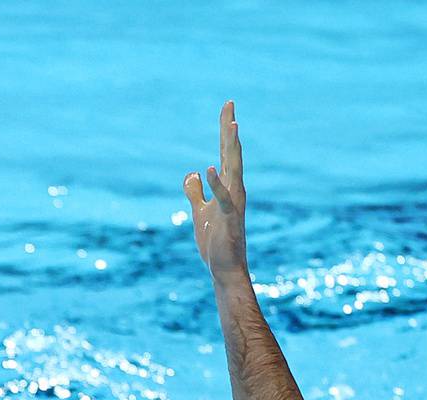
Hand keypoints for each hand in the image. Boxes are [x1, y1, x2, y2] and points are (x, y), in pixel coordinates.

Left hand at [183, 101, 248, 280]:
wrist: (224, 269)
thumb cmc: (215, 242)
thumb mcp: (199, 212)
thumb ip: (195, 192)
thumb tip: (191, 173)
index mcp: (227, 187)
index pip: (226, 152)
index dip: (225, 130)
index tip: (227, 107)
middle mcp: (234, 190)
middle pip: (231, 153)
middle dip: (229, 129)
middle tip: (229, 104)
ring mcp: (233, 204)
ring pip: (233, 170)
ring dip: (231, 148)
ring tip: (231, 125)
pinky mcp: (229, 219)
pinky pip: (223, 198)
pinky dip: (216, 184)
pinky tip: (209, 168)